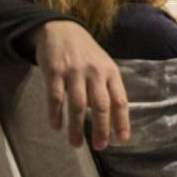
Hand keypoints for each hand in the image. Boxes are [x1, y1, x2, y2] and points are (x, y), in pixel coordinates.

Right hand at [29, 21, 129, 149]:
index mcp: (111, 73)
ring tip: (76, 144)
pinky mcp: (54, 71)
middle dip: (101, 128)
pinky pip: (56, 97)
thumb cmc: (87, 54)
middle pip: (101, 105)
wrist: (61, 30)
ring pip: (77, 105)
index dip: (122, 121)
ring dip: (76, 127)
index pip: (120, 100)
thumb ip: (108, 89)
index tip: (122, 139)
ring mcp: (74, 72)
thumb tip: (113, 119)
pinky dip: (56, 114)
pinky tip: (56, 127)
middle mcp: (95, 73)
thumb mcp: (104, 66)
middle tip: (100, 146)